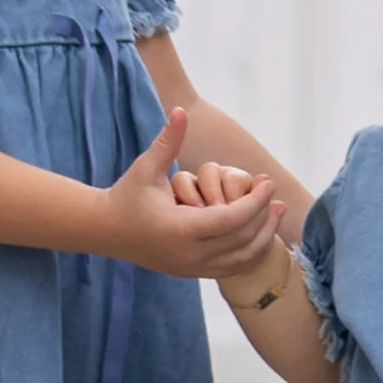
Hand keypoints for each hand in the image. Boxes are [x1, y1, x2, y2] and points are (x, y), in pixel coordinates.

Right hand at [98, 111, 280, 276]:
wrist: (105, 230)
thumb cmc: (126, 195)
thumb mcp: (146, 167)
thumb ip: (168, 141)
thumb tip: (181, 110)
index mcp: (179, 228)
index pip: (231, 219)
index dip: (256, 201)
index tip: (269, 182)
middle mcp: (188, 254)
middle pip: (242, 239)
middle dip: (264, 215)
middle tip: (275, 194)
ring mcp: (191, 268)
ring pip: (241, 258)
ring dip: (264, 235)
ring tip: (278, 211)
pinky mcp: (191, 273)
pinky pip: (231, 267)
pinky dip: (250, 250)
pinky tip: (261, 230)